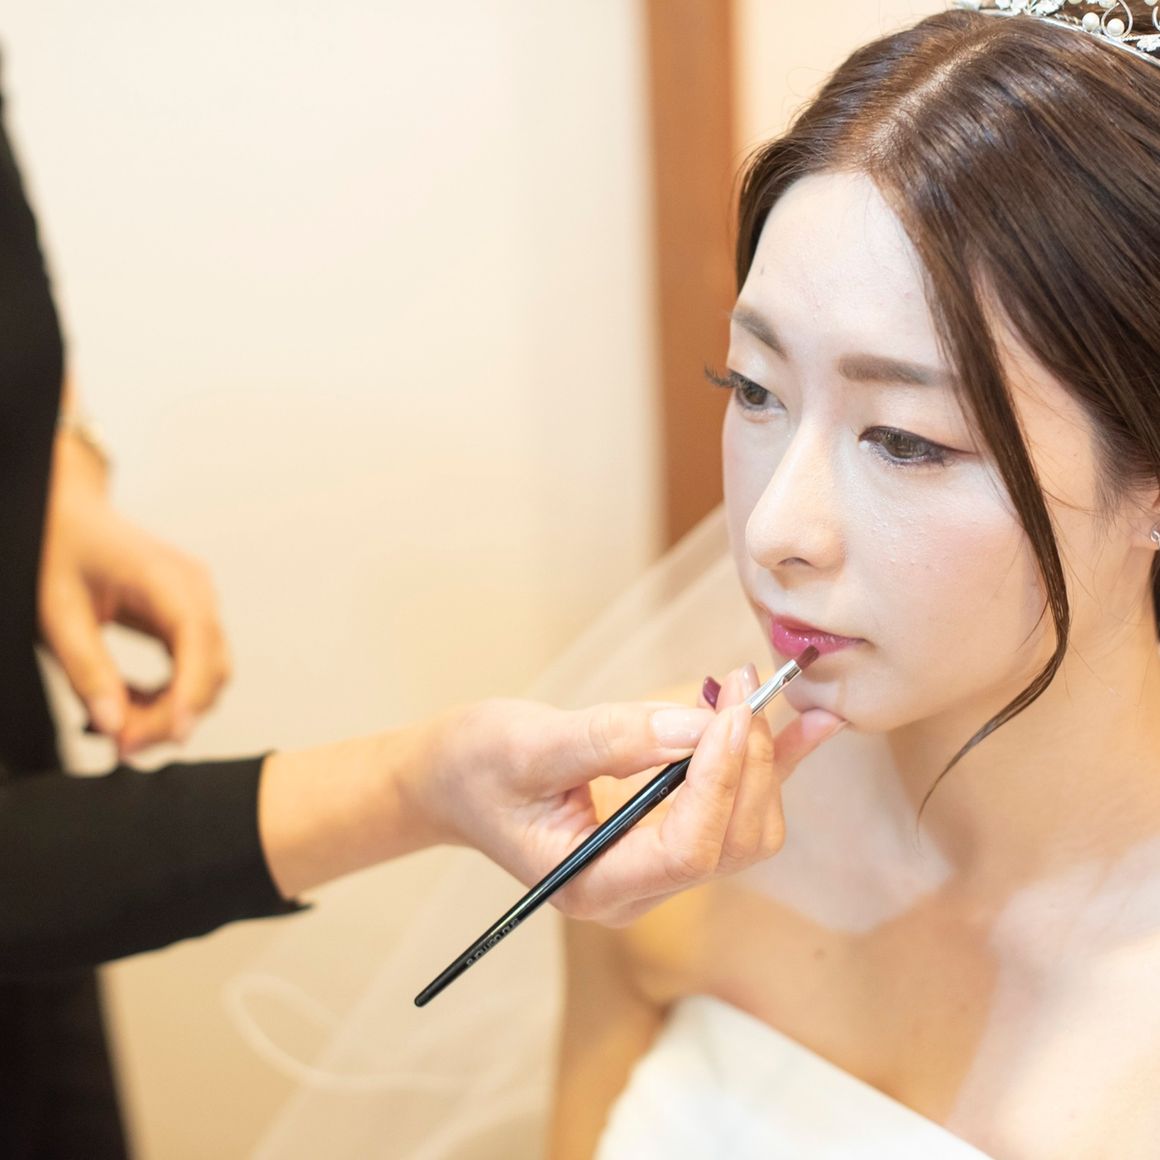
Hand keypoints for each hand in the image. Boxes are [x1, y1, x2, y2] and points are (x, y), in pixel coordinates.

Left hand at [38, 432, 230, 757]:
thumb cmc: (59, 549)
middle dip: (174, 714)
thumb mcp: (58, 614)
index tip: (170, 735)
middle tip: (122, 745)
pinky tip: (131, 702)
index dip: (190, 692)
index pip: (197, 641)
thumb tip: (115, 726)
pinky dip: (167, 693)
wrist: (66, 515)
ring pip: (208, 673)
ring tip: (120, 727)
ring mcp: (198, 603)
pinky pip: (192, 666)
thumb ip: (88, 670)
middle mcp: (196, 590)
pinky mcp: (188, 617)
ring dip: (171, 709)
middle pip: (211, 667)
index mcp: (167, 579)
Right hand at [407, 671, 847, 925]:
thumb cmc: (476, 765)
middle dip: (748, 763)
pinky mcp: (668, 835)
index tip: (728, 711)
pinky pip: (737, 809)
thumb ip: (613, 739)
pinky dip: (768, 764)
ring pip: (746, 829)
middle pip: (730, 842)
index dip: (718, 780)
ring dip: (762, 759)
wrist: (451, 780)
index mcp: (594, 885)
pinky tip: (805, 726)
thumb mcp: (531, 745)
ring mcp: (656, 869)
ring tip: (749, 689)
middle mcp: (636, 890)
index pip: (687, 850)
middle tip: (739, 686)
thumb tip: (701, 724)